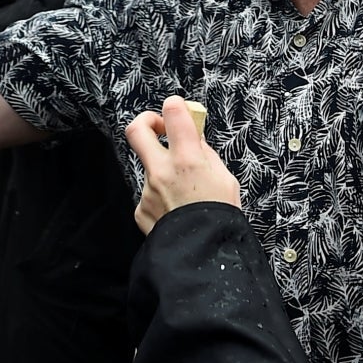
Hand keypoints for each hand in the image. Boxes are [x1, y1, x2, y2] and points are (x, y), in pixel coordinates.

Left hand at [125, 96, 237, 235]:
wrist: (204, 255)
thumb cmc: (221, 217)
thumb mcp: (225, 178)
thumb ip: (205, 154)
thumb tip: (194, 138)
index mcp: (187, 159)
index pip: (173, 112)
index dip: (176, 106)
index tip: (178, 110)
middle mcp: (162, 171)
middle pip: (136, 130)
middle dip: (146, 122)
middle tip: (159, 129)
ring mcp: (148, 190)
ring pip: (150, 169)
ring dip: (163, 174)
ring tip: (184, 195)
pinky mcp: (140, 209)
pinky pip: (149, 195)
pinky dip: (161, 200)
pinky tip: (175, 213)